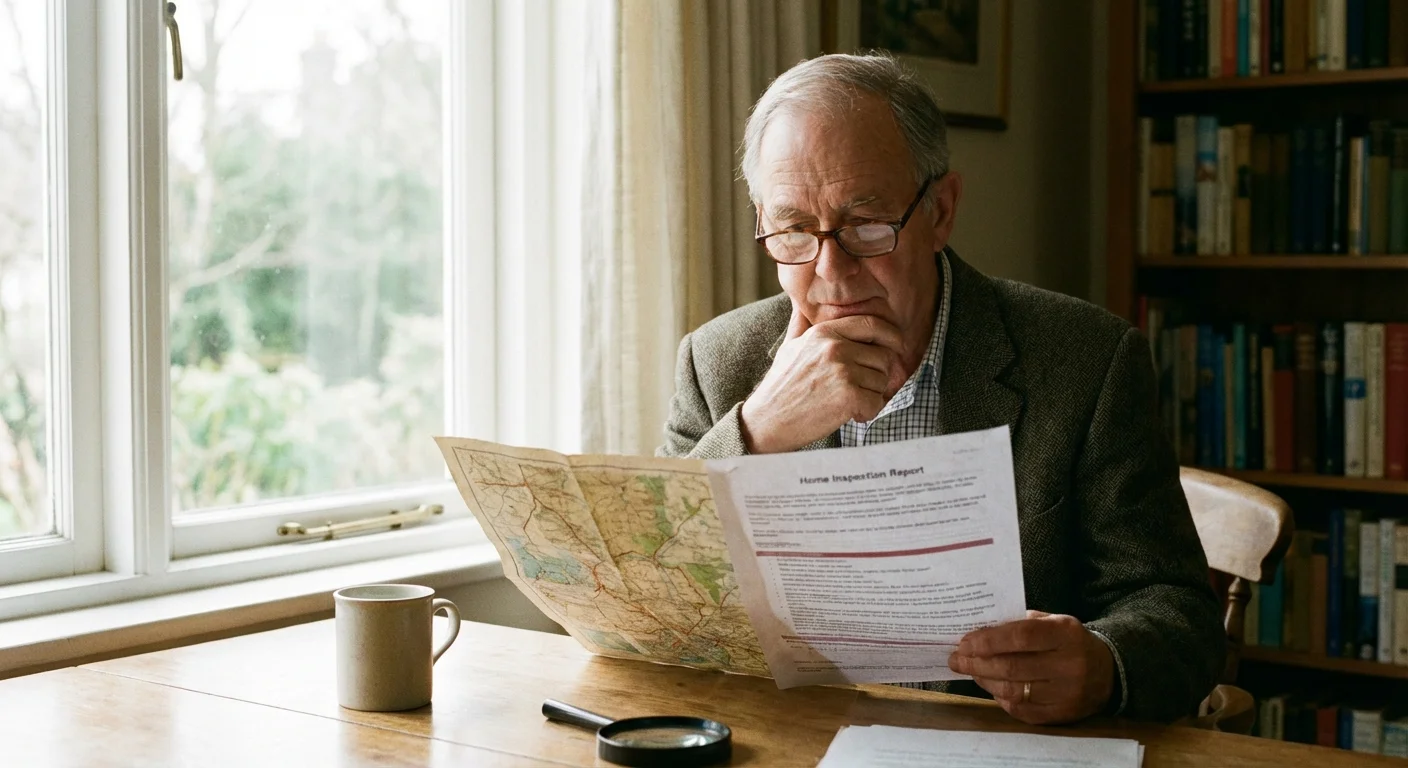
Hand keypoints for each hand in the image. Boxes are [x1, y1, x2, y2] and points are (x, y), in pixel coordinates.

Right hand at [739, 307, 906, 453]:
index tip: (896, 346)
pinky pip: (877, 402)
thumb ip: (801, 323)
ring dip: (871, 395)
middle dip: (878, 374)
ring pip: (882, 380)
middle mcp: (835, 347)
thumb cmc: (780, 386)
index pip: (872, 324)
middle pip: (883, 355)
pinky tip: (850, 414)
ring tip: (848, 402)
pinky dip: (867, 412)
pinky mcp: (848, 396)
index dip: (891, 335)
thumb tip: (800, 302)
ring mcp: (842, 371)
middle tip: (860, 387)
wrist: (766, 421)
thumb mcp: (789, 347)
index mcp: (824, 332)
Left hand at [947, 610, 1115, 724]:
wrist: (1108, 671)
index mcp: (1066, 634)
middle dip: (977, 663)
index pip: (1020, 637)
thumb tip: (978, 631)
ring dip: (984, 681)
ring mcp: (1067, 693)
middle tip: (956, 659)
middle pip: (1012, 667)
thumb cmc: (1069, 641)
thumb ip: (1019, 623)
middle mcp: (1069, 665)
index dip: (988, 640)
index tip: (964, 642)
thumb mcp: (1053, 621)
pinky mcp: (1062, 714)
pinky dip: (1000, 698)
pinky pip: (1022, 710)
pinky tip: (990, 686)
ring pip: (1013, 691)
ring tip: (970, 671)